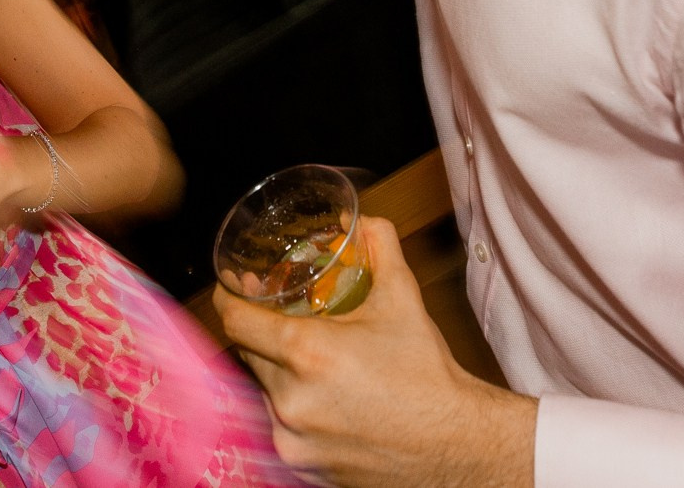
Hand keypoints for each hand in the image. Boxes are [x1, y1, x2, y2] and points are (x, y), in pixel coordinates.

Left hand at [215, 218, 535, 487]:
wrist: (454, 444)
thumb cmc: (427, 374)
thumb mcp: (403, 299)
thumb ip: (380, 248)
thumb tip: (365, 221)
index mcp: (307, 353)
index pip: (236, 321)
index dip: (229, 299)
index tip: (234, 288)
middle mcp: (289, 400)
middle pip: (250, 354)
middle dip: (264, 334)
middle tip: (282, 318)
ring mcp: (292, 438)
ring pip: (265, 391)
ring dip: (280, 372)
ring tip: (314, 361)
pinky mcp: (302, 466)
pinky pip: (282, 426)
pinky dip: (296, 408)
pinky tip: (327, 399)